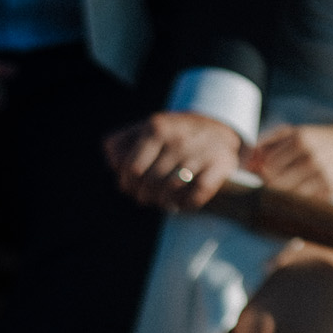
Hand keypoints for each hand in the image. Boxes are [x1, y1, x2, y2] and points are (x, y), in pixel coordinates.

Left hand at [104, 111, 243, 209]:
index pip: (132, 169)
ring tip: (162, 200)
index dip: (127, 185)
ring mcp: (200, 152)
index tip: (130, 188)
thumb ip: (122, 143)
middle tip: (146, 197)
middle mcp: (178, 138)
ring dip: (163, 201)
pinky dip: (187, 204)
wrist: (218, 128)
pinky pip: (197, 194)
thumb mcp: (146, 130)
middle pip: (150, 182)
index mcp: (156, 128)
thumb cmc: (172, 135)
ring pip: (171, 190)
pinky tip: (183, 201)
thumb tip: (113, 162)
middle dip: (144, 196)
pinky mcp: (219, 165)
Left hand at [244, 122, 332, 200]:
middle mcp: (311, 158)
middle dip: (269, 187)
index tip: (263, 174)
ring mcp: (323, 176)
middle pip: (275, 185)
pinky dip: (298, 202)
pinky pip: (305, 204)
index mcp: (300, 140)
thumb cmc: (315, 139)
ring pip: (289, 198)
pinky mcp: (331, 191)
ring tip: (285, 190)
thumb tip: (247, 164)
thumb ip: (266, 144)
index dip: (261, 174)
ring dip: (282, 198)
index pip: (267, 168)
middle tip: (271, 185)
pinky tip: (300, 194)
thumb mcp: (292, 132)